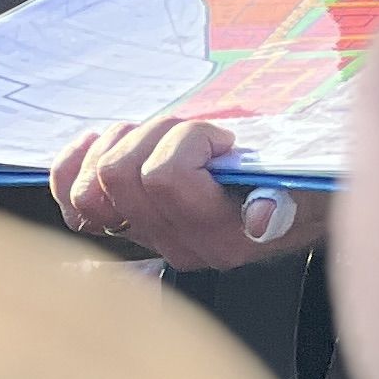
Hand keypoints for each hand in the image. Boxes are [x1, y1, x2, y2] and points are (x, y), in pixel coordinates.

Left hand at [47, 114, 320, 276]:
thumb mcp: (307, 188)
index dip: (190, 141)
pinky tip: (97, 143)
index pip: (165, 178)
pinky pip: (72, 198)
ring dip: (125, 141)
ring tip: (165, 137)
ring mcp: (149, 236)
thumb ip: (283, 201)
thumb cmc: (302, 184)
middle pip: (122, 174)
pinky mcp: (127, 223)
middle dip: (156, 134)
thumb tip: (262, 219)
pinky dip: (77, 163)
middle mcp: (179, 245)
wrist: (299, 201)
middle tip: (194, 133)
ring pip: (94, 181)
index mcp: (222, 237)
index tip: (226, 141)